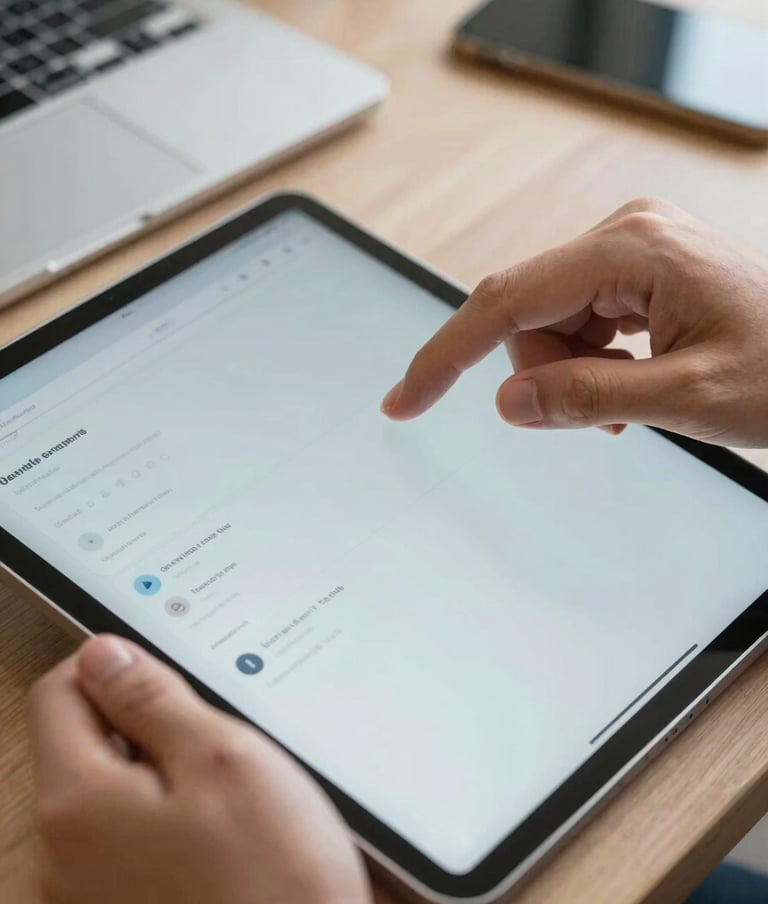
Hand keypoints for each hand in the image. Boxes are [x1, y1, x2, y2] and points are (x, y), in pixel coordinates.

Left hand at [28, 635, 371, 903]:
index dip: (111, 664)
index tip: (166, 670)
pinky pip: (125, 838)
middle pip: (80, 744)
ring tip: (226, 792)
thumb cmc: (271, 878)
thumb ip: (151, 699)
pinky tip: (218, 835)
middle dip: (142, 722)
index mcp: (78, 802)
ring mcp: (87, 891)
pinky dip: (164, 816)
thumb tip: (104, 655)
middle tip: (214, 737)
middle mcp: (63, 854)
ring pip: (108, 790)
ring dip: (158, 770)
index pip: (58, 692)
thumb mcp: (220, 757)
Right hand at [381, 198, 767, 447]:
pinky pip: (579, 320)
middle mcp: (624, 235)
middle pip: (525, 313)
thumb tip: (508, 404)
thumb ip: (590, 398)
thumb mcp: (688, 398)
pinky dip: (591, 361)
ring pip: (548, 323)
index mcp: (633, 250)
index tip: (404, 399)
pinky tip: (636, 379)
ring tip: (636, 398)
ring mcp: (631, 249)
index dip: (445, 356)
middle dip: (542, 373)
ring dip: (573, 372)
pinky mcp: (636, 269)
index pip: (505, 303)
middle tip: (602, 417)